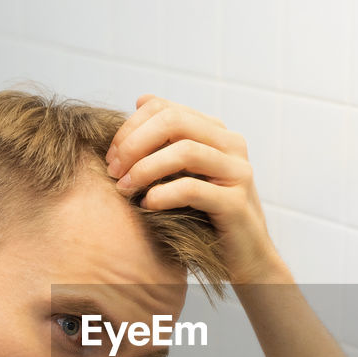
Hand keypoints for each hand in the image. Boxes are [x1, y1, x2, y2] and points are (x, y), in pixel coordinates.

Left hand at [106, 95, 286, 284]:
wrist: (245, 256)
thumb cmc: (207, 215)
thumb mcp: (185, 172)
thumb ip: (168, 140)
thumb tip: (141, 100)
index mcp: (217, 132)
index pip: (165, 108)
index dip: (131, 127)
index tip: (112, 156)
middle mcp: (231, 145)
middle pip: (174, 121)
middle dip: (135, 143)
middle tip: (114, 170)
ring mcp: (237, 173)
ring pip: (185, 151)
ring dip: (145, 168)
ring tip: (125, 188)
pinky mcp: (236, 204)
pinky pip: (192, 189)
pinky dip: (162, 195)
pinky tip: (147, 205)